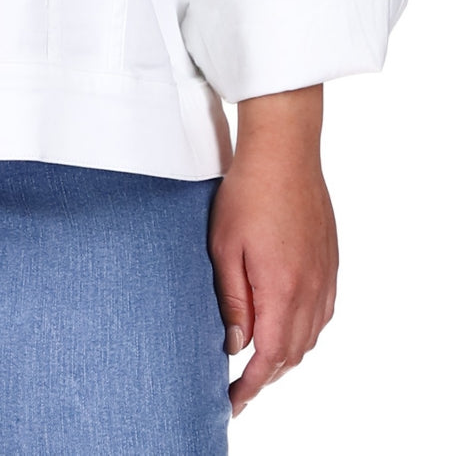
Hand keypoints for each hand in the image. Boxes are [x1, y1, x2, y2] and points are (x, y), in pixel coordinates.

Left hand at [208, 87, 337, 419]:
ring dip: (285, 353)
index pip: (269, 356)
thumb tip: (235, 343)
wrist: (284, 154)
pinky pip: (321, 312)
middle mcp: (310, 291)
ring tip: (259, 361)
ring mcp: (325, 277)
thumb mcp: (224, 247)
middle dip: (267, 375)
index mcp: (282, 290)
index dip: (251, 384)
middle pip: (292, 352)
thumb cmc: (247, 194)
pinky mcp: (329, 262)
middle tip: (240, 386)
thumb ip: (232, 299)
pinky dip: (303, 330)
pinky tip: (286, 325)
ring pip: (309, 335)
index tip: (233, 399)